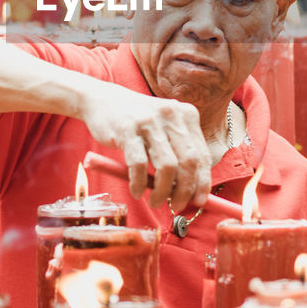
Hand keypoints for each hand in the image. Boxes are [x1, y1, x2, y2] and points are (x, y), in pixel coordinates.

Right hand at [80, 85, 210, 211]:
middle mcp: (172, 114)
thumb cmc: (139, 123)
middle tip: (177, 206)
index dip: (203, 182)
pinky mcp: (127, 128)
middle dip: (185, 190)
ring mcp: (149, 120)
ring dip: (162, 192)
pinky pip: (139, 165)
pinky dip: (139, 184)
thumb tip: (192, 192)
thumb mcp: (165, 129)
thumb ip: (179, 153)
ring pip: (167, 166)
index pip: (202, 154)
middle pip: (189, 161)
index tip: (199, 201)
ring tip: (155, 202)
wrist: (103, 100)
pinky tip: (137, 191)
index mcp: (187, 115)